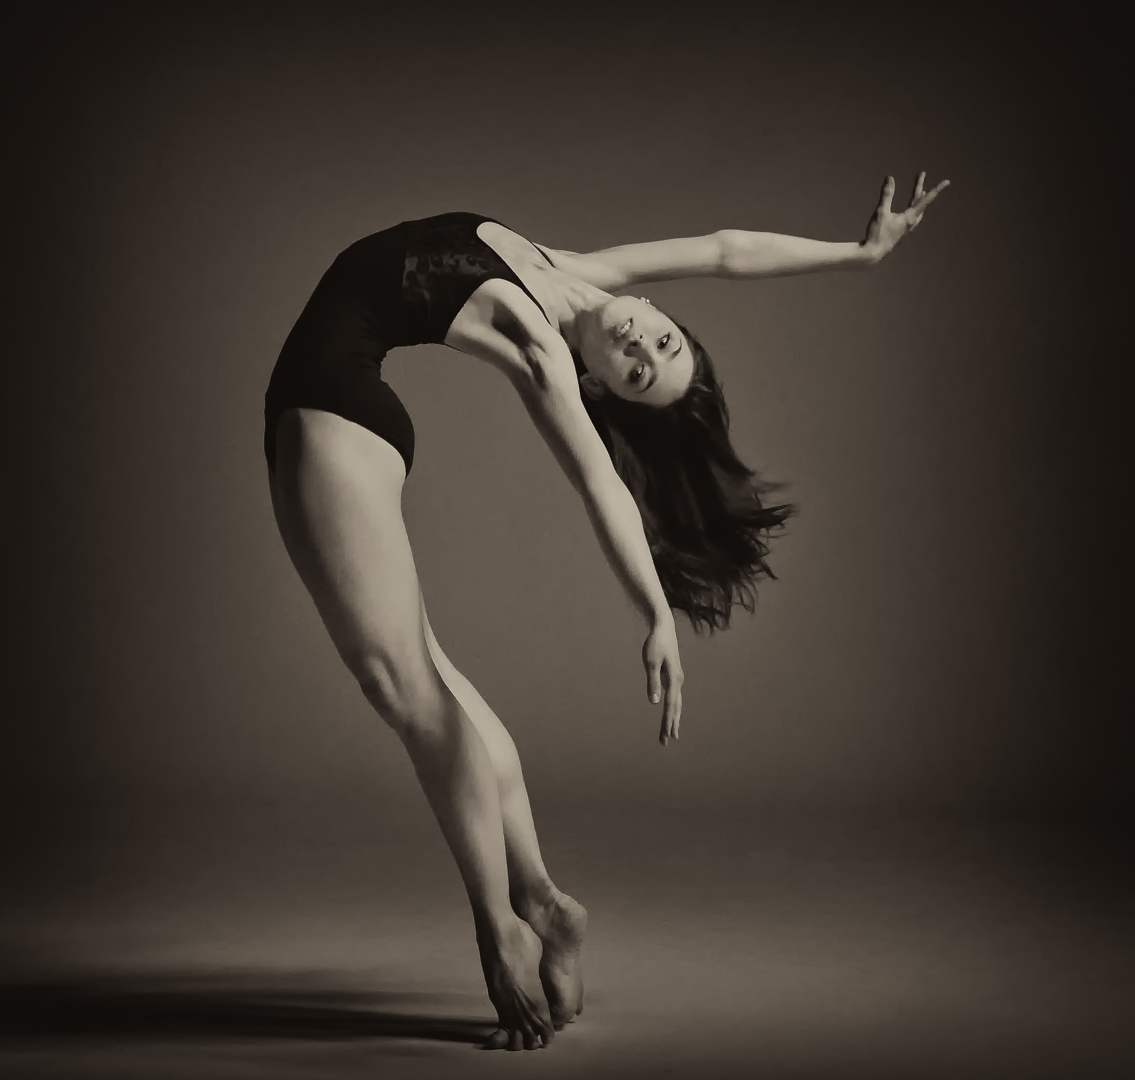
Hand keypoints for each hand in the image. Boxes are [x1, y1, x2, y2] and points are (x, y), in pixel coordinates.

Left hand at [643, 616, 682, 745]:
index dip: (668, 721)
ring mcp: (677, 679)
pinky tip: (671, 715)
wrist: (664, 627)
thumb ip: (653, 682)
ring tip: (671, 733)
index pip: (670, 705)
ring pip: (676, 703)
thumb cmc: (655, 643)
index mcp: (673, 678)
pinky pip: (674, 697)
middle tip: (667, 741)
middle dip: (671, 725)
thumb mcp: (650, 662)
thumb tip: (654, 702)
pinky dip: (673, 708)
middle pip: (675, 707)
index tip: (667, 735)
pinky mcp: (673, 676)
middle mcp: (678, 681)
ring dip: (673, 718)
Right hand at [861, 171, 948, 262]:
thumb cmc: (877, 234)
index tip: (947, 182)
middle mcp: (911, 223)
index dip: (936, 189)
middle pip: (920, 202)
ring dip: (919, 199)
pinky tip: (909, 210)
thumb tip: (890, 178)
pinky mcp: (900, 232)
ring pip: (917, 210)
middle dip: (919, 187)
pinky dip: (913, 208)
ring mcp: (906, 228)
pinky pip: (911, 217)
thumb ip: (887, 194)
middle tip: (921, 174)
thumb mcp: (881, 212)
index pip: (926, 200)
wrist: (873, 254)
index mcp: (910, 218)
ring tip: (921, 192)